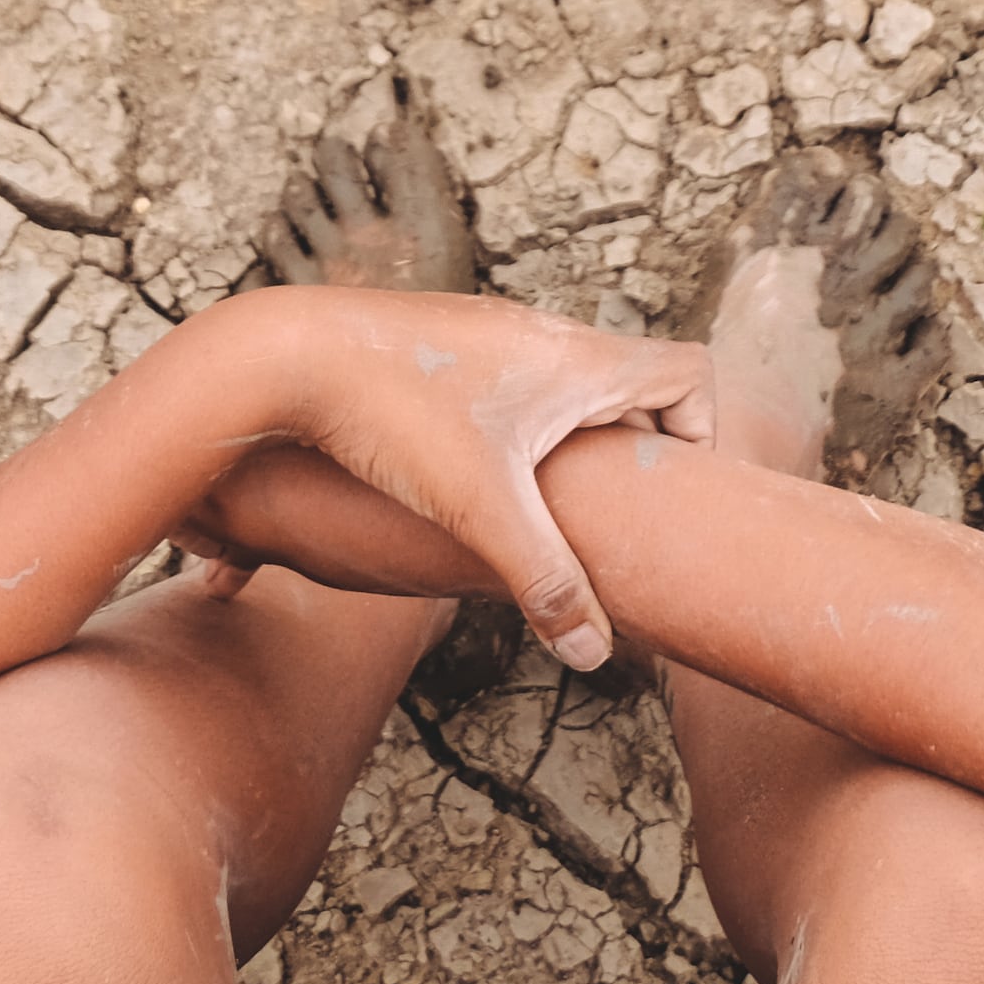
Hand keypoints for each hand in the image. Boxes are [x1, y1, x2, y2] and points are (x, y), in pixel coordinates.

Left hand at [198, 288, 706, 667]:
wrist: (283, 352)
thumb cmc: (392, 416)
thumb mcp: (479, 510)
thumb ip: (544, 581)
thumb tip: (597, 654)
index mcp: (577, 361)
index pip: (688, 371)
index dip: (700, 431)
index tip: (665, 489)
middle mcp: (543, 331)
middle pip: (632, 378)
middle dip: (634, 447)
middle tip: (607, 511)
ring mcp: (490, 328)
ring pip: (568, 376)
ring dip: (573, 433)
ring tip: (540, 500)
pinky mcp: (443, 338)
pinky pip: (514, 374)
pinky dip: (520, 420)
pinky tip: (471, 472)